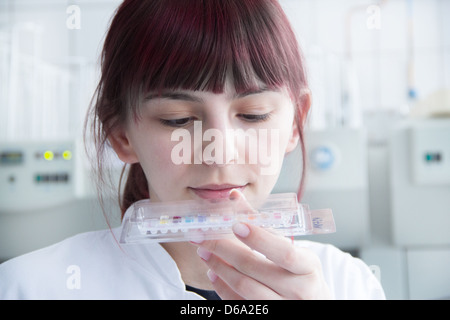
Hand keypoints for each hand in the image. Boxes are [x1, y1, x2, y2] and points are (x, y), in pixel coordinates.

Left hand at [191, 189, 332, 299]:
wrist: (313, 303)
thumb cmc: (299, 271)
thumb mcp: (290, 247)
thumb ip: (262, 223)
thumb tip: (234, 196)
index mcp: (309, 267)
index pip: (285, 253)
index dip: (259, 239)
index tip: (235, 225)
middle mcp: (300, 291)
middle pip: (256, 269)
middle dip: (225, 250)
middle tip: (203, 238)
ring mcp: (284, 307)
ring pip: (245, 288)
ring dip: (219, 268)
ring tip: (205, 253)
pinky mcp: (269, 318)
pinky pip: (240, 304)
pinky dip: (222, 288)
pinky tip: (213, 274)